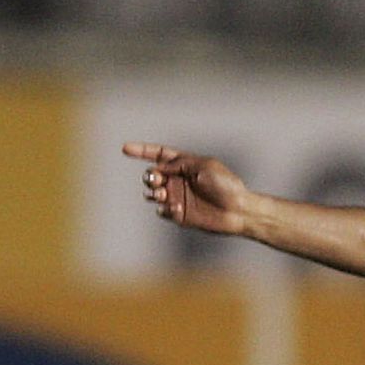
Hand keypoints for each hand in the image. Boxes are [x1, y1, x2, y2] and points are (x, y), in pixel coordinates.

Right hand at [122, 143, 248, 236]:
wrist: (239, 210)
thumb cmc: (226, 185)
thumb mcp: (203, 166)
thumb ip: (179, 163)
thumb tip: (158, 167)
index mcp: (184, 164)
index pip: (158, 155)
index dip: (141, 151)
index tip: (125, 149)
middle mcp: (178, 180)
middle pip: (152, 174)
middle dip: (150, 176)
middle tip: (157, 180)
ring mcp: (178, 197)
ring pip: (152, 193)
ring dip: (153, 192)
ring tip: (162, 194)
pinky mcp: (180, 215)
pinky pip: (162, 211)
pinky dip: (165, 209)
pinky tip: (177, 209)